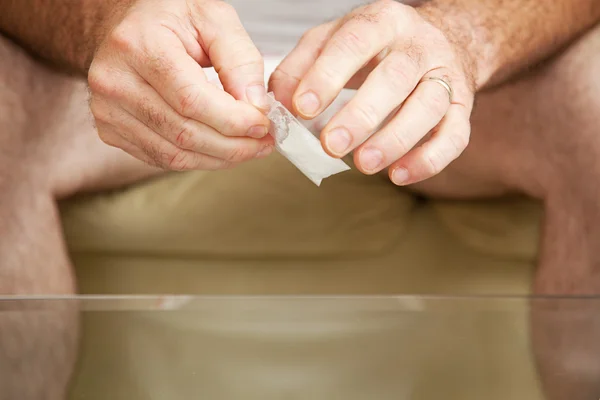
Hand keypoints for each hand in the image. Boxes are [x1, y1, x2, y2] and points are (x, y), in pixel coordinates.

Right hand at [88, 0, 273, 169]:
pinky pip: (161, 158)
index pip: (192, 100)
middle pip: (184, 132)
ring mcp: (107, 109)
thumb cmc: (170, 17)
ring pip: (174, 154)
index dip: (233, 121)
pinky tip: (221, 150)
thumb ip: (240, 60)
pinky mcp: (110, 129)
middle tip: (263, 142)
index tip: (263, 125)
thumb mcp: (213, 19)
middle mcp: (114, 80)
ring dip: (219, 158)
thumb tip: (256, 107)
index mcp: (139, 45)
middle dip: (233, 145)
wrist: (127, 25)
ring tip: (248, 148)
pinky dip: (198, 160)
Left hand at [270, 0, 474, 184]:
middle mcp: (418, 45)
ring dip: (396, 139)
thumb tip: (280, 102)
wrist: (437, 40)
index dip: (328, 75)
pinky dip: (429, 160)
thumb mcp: (332, 40)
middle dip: (362, 115)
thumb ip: (301, 65)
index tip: (304, 108)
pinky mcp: (462, 107)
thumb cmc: (374, 47)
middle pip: (395, 78)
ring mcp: (445, 76)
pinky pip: (455, 136)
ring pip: (428, 107)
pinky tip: (399, 176)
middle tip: (330, 145)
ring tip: (363, 164)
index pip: (356, 42)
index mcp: (382, 21)